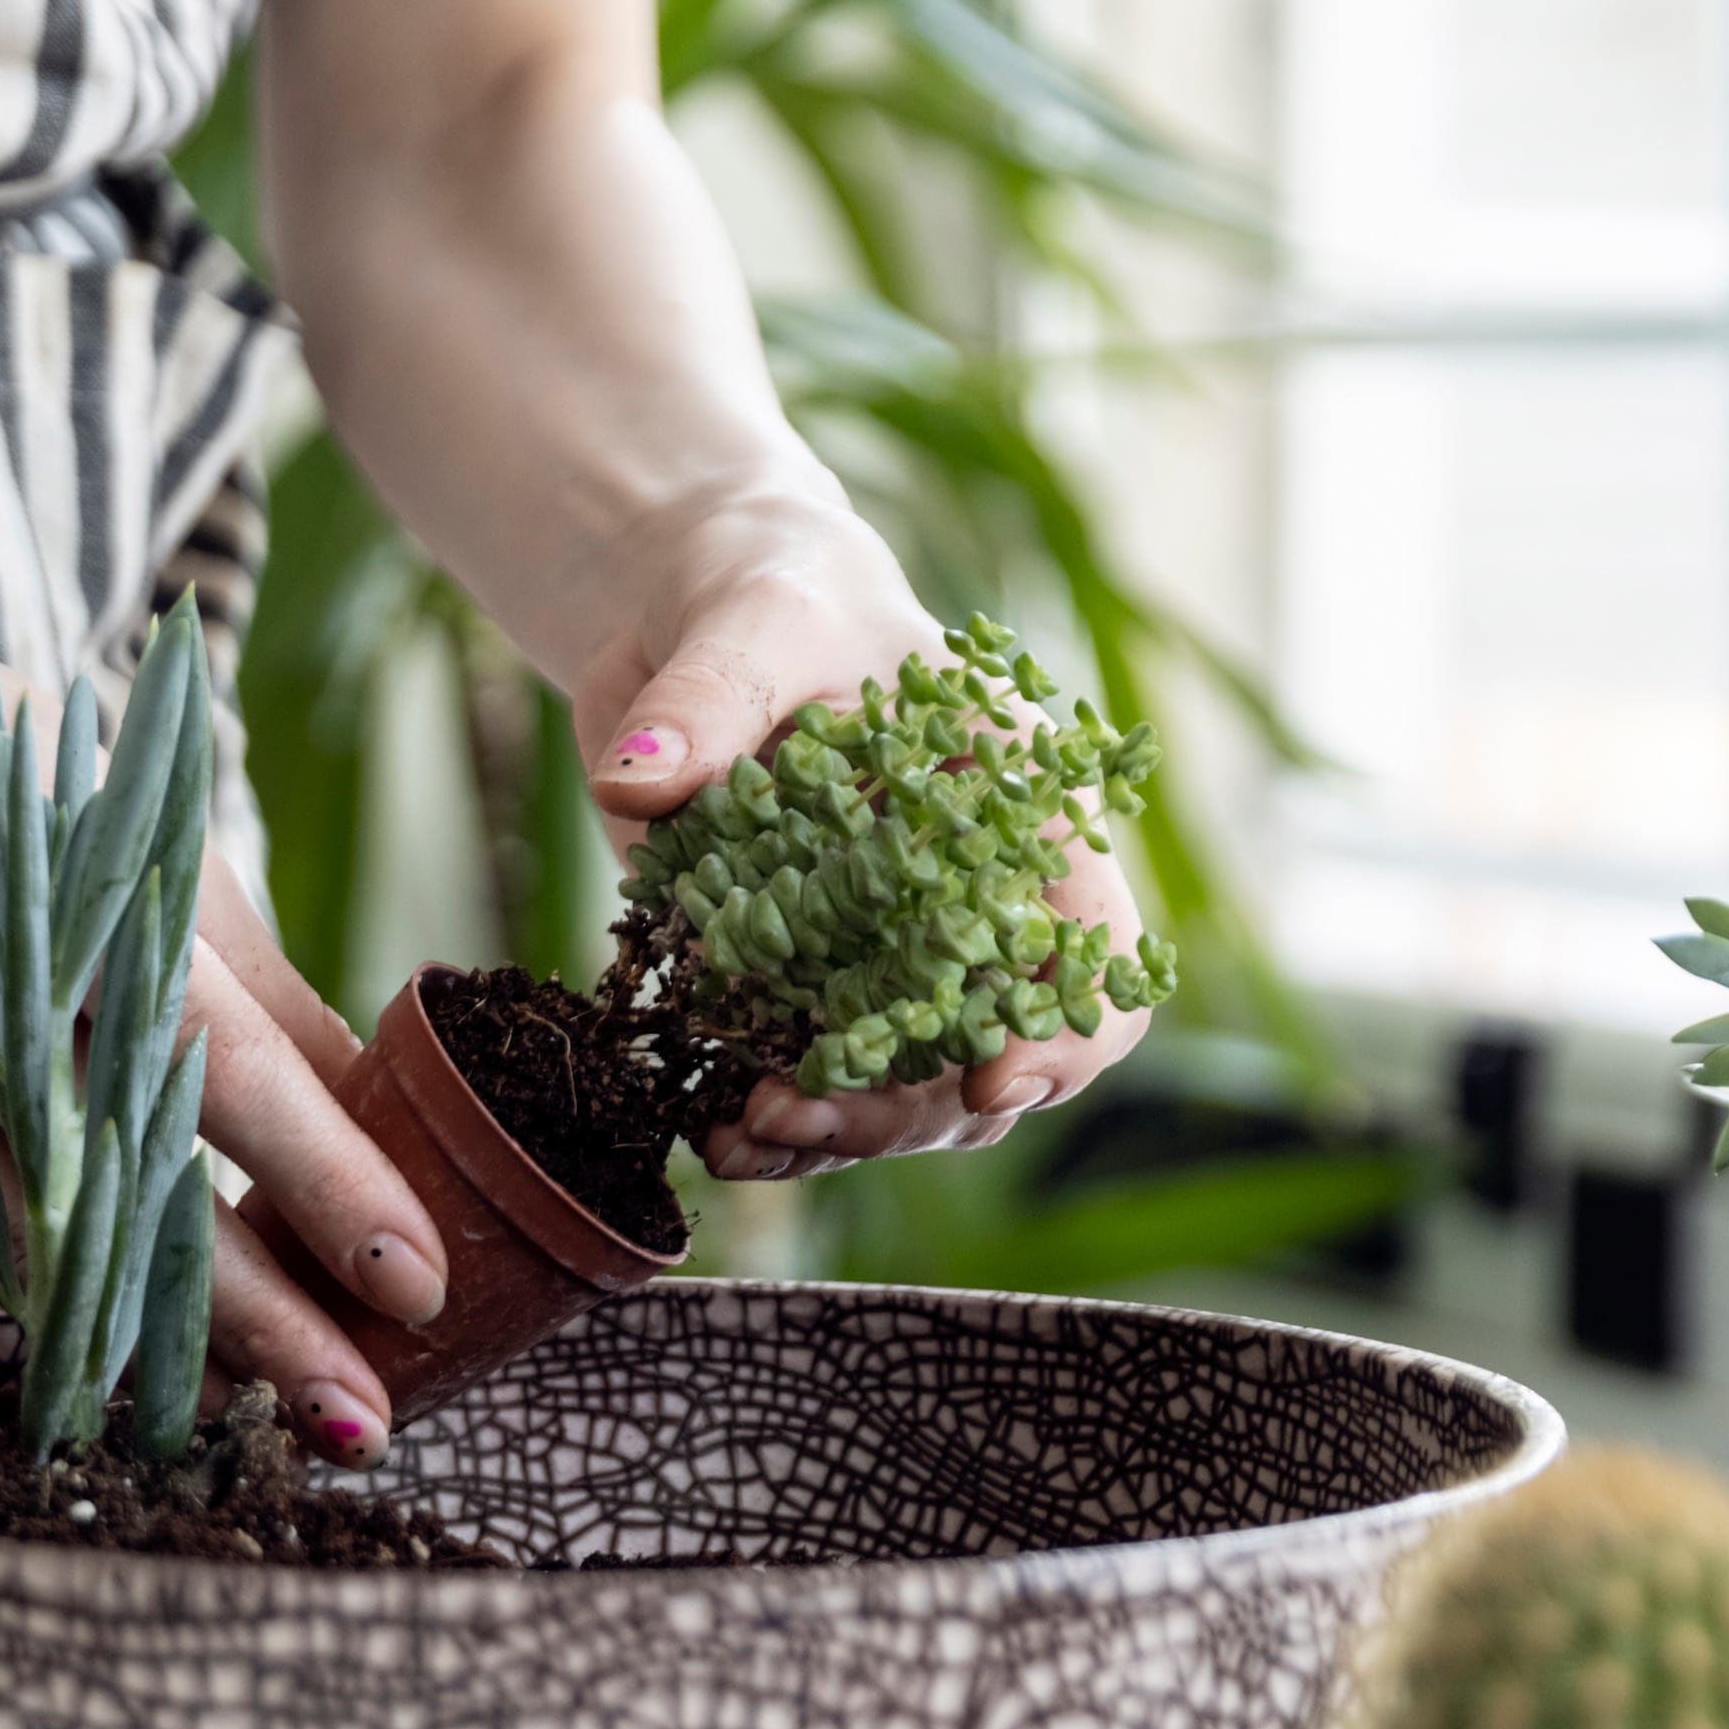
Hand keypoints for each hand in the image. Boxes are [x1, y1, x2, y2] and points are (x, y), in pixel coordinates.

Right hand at [0, 571, 450, 1460]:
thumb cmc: (9, 789)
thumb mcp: (154, 851)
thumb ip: (265, 997)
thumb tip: (389, 1133)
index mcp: (74, 906)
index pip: (221, 1068)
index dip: (322, 1181)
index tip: (417, 1283)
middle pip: (132, 1193)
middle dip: (257, 1322)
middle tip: (361, 1418)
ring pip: (48, 1249)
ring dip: (167, 1347)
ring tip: (278, 1419)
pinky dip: (69, 1311)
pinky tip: (152, 1368)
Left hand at [571, 495, 1154, 1184]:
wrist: (689, 618)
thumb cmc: (773, 593)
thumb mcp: (755, 620)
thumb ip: (708, 701)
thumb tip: (635, 782)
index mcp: (1022, 817)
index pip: (1093, 952)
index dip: (1067, 1035)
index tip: (989, 1078)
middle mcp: (971, 908)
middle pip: (994, 1055)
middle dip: (906, 1108)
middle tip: (797, 1106)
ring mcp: (882, 960)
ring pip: (907, 1096)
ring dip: (834, 1135)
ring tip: (741, 1131)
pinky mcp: (791, 984)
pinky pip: (807, 1085)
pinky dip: (769, 1125)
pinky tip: (712, 1132)